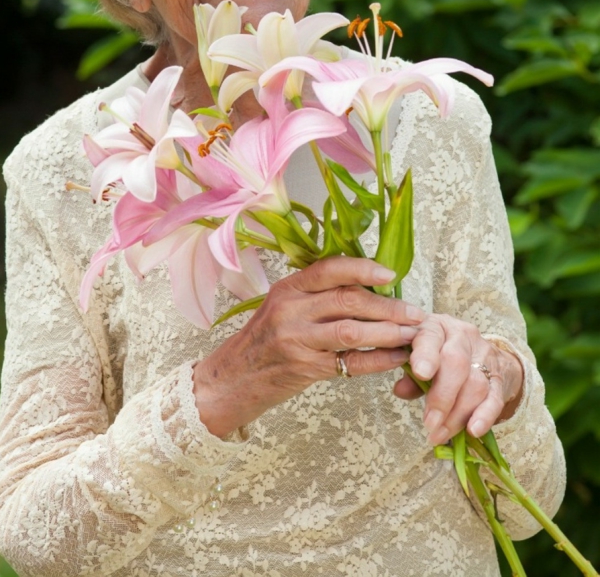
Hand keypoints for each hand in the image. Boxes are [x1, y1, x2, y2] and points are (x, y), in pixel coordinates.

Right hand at [193, 257, 425, 437]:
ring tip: (413, 335)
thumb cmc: (263, 339)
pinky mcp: (305, 368)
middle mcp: (291, 309)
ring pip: (352, 330)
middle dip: (388, 306)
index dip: (363, 269)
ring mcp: (297, 339)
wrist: (233, 378)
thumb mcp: (281, 306)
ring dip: (389, 332)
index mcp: (288, 287)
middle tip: (416, 312)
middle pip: (348, 300)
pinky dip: (378, 360)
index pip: (329, 270)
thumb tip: (365, 286)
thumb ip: (314, 295)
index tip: (390, 275)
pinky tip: (397, 358)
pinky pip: (351, 363)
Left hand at [393, 314, 523, 442]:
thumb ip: (409, 372)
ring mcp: (484, 355)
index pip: (432, 336)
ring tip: (440, 434)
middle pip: (456, 363)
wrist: (478, 351)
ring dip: (457, 414)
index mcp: (437, 326)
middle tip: (429, 423)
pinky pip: (495, 398)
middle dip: (442, 397)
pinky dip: (484, 416)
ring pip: (475, 384)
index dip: (426, 355)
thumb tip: (399, 390)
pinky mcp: (499, 377)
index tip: (420, 373)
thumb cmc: (438, 352)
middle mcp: (463, 336)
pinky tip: (473, 430)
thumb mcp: (419, 353)